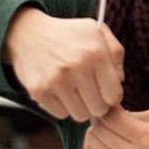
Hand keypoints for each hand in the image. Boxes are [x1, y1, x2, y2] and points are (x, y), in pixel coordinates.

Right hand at [3, 7, 124, 121]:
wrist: (28, 33)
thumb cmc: (70, 34)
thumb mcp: (98, 32)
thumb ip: (116, 54)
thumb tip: (120, 81)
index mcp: (96, 54)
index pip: (114, 96)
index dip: (113, 96)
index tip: (106, 90)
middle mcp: (77, 68)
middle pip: (99, 109)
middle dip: (98, 103)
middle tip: (91, 92)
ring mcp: (56, 80)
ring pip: (80, 115)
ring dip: (81, 106)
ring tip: (76, 91)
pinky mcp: (38, 91)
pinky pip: (60, 114)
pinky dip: (62, 106)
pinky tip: (60, 91)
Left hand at [84, 106, 148, 148]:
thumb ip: (137, 115)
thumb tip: (111, 109)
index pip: (112, 118)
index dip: (108, 106)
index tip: (113, 103)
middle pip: (99, 129)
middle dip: (101, 117)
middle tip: (109, 113)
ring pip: (92, 141)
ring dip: (96, 129)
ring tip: (109, 126)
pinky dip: (96, 142)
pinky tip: (108, 138)